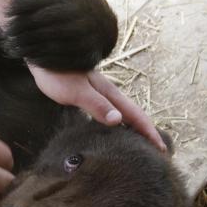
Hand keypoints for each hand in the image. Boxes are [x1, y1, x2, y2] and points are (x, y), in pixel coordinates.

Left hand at [28, 64, 166, 151]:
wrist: (44, 55)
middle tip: (158, 151)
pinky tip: (114, 129)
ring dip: (134, 128)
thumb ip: (97, 105)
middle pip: (133, 115)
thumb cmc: (58, 74)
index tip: (161, 149)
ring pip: (123, 113)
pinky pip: (111, 112)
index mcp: (109, 93)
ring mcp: (99, 93)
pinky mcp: (89, 95)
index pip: (135, 115)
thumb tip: (118, 121)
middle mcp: (108, 93)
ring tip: (139, 144)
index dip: (149, 132)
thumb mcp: (76, 92)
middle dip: (146, 132)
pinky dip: (119, 124)